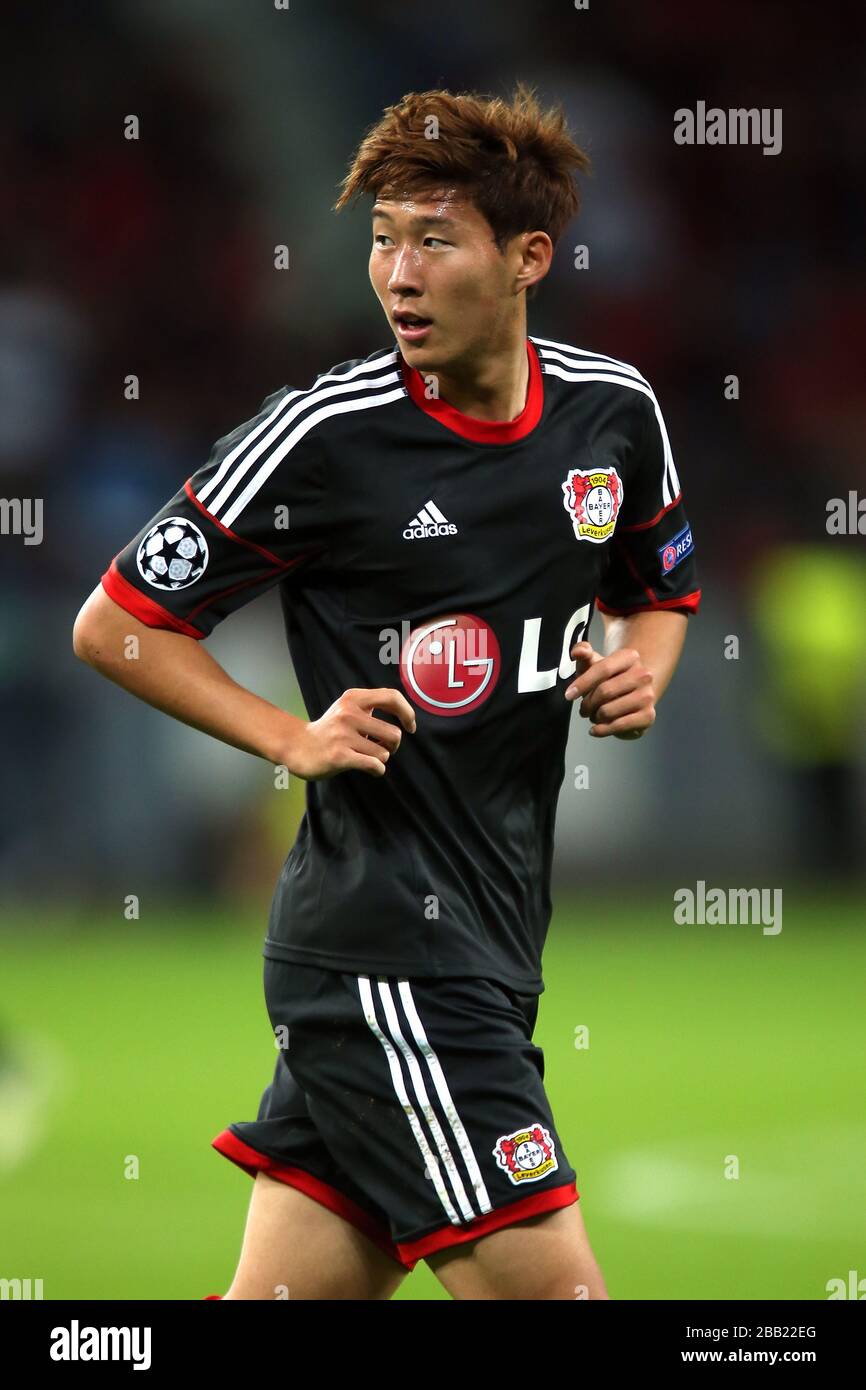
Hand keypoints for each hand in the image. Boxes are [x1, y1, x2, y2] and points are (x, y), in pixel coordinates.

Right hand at [289, 687, 416, 778]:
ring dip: (381, 758)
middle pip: (394, 734)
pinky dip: (377, 770)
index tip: (410, 726)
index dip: (408, 713)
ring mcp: (343, 735)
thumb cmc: (330, 730)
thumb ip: (371, 707)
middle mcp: (348, 713)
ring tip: (367, 756)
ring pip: (385, 753)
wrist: (297, 746)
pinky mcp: (339, 755)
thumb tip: (405, 715)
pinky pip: (374, 765)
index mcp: (353, 698)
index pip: (392, 697)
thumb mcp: (347, 708)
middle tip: (381, 747)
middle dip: (393, 746)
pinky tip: (369, 768)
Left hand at [564, 640, 655, 739]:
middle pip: (604, 691)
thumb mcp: (594, 664)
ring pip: (608, 711)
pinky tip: (596, 729)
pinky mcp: (648, 716)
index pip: (602, 669)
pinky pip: (618, 726)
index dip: (582, 683)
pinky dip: (602, 730)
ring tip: (594, 715)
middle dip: (587, 703)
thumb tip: (578, 651)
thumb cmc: (608, 678)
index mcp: (630, 657)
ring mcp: (647, 696)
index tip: (569, 695)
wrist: (631, 695)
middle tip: (583, 709)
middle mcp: (643, 675)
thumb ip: (583, 653)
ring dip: (594, 717)